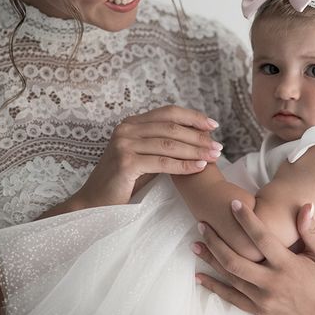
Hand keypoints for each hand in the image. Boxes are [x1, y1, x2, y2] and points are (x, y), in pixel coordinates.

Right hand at [73, 105, 221, 207]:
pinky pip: (162, 162)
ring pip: (169, 144)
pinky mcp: (126, 163)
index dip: (192, 117)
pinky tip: (198, 167)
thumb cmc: (125, 181)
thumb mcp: (145, 155)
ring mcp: (124, 145)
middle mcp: (126, 129)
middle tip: (218, 146)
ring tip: (214, 156)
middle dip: (198, 136)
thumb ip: (163, 143)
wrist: (95, 203)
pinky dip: (184, 164)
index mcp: (131, 123)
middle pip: (171, 127)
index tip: (213, 125)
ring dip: (195, 150)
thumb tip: (198, 136)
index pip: (168, 112)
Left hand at [193, 202, 314, 314]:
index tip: (234, 203)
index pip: (262, 237)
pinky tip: (200, 276)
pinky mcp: (257, 310)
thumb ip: (310, 230)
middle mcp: (272, 282)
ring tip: (196, 244)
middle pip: (236, 259)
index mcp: (287, 265)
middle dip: (216, 240)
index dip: (246, 219)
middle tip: (202, 224)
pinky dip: (213, 286)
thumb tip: (305, 205)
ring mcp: (262, 299)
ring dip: (211, 259)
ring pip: (230, 277)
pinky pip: (231, 298)